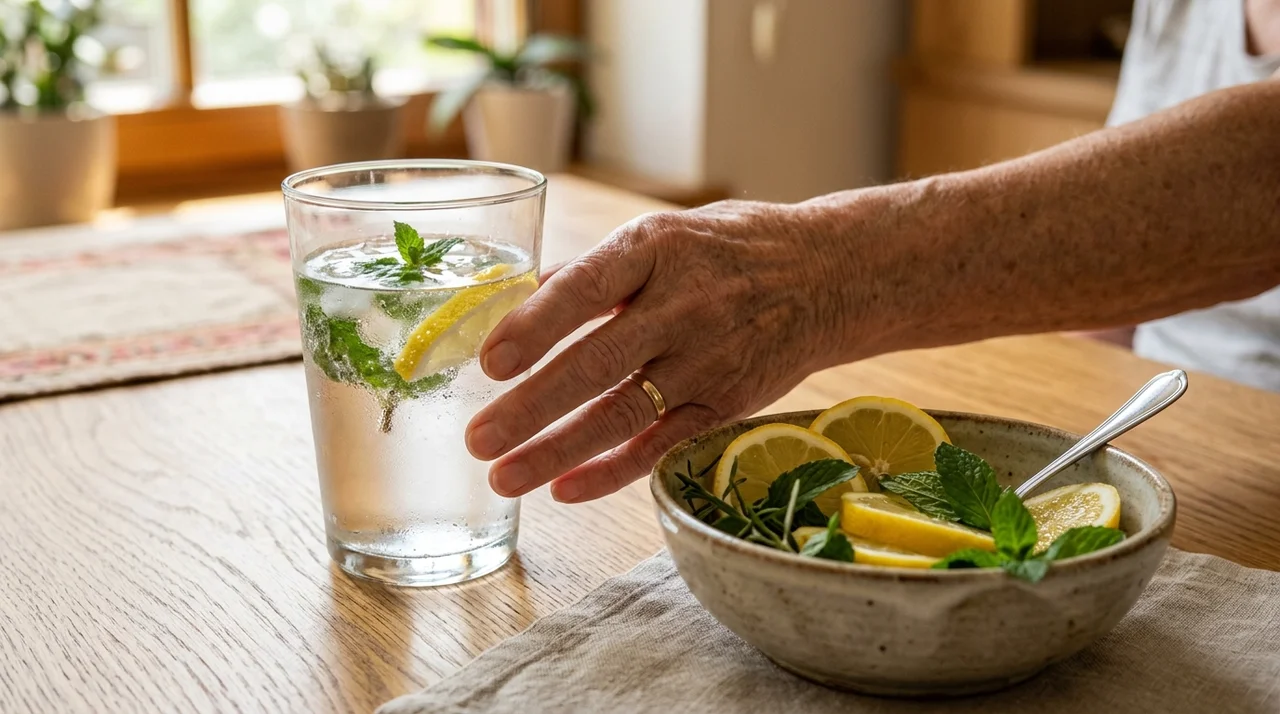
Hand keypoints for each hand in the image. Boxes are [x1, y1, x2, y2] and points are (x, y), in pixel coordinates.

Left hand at [464, 199, 858, 502]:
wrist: (831, 276)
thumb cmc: (730, 250)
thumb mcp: (665, 234)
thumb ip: (595, 271)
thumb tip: (518, 304)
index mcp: (657, 248)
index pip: (587, 288)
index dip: (536, 325)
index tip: (490, 362)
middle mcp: (684, 304)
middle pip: (598, 363)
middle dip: (532, 407)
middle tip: (477, 439)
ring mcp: (709, 358)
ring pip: (623, 414)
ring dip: (558, 451)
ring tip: (504, 478)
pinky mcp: (728, 403)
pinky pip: (662, 444)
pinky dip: (613, 471)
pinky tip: (565, 490)